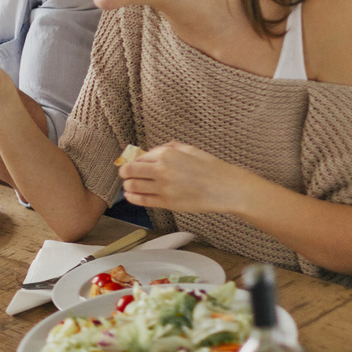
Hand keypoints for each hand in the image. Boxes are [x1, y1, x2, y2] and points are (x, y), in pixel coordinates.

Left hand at [119, 143, 256, 214]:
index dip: (134, 161)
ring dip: (128, 185)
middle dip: (125, 172)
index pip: (139, 157)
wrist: (226, 188)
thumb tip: (150, 152)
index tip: (133, 163)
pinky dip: (132, 197)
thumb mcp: (190, 149)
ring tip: (130, 185)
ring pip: (133, 186)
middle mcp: (161, 170)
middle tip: (126, 174)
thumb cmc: (210, 167)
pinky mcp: (167, 203)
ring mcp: (163, 188)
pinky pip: (142, 200)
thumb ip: (168, 148)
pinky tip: (131, 195)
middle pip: (130, 171)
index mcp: (167, 154)